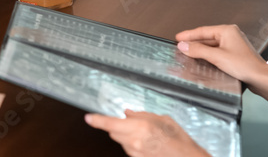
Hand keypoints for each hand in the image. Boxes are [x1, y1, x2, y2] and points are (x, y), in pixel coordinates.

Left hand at [84, 110, 208, 156]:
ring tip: (146, 134)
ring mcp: (135, 153)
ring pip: (121, 141)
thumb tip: (127, 113)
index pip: (110, 123)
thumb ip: (142, 115)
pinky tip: (148, 143)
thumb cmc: (179, 140)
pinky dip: (133, 143)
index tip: (88, 117)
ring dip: (126, 135)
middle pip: (113, 132)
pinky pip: (129, 149)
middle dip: (118, 125)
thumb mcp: (162, 120)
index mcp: (140, 127)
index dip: (97, 120)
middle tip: (133, 122)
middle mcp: (134, 141)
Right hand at [175, 24, 266, 85]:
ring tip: (189, 52)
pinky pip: (217, 51)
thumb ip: (198, 50)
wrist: (261, 78)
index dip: (188, 35)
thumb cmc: (245, 66)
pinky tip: (202, 58)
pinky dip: (208, 54)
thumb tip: (184, 45)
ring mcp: (233, 44)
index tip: (178, 38)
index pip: (202, 31)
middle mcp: (231, 35)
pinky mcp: (235, 53)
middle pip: (207, 37)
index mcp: (227, 30)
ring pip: (212, 45)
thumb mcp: (217, 57)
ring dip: (201, 49)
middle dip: (194, 42)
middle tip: (181, 46)